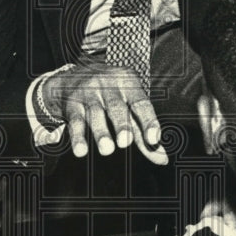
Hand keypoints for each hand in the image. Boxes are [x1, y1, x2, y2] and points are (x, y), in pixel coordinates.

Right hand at [43, 62, 166, 165]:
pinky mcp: (72, 104)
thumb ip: (143, 131)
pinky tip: (81, 151)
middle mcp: (108, 86)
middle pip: (117, 107)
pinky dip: (78, 137)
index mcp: (129, 83)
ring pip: (95, 114)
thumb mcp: (129, 104)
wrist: (72, 76)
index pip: (141, 103)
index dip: (149, 121)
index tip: (154, 139)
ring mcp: (88, 94)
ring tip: (107, 149)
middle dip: (122, 124)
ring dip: (101, 132)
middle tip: (125, 142)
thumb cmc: (111, 94)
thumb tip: (163, 158)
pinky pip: (75, 121)